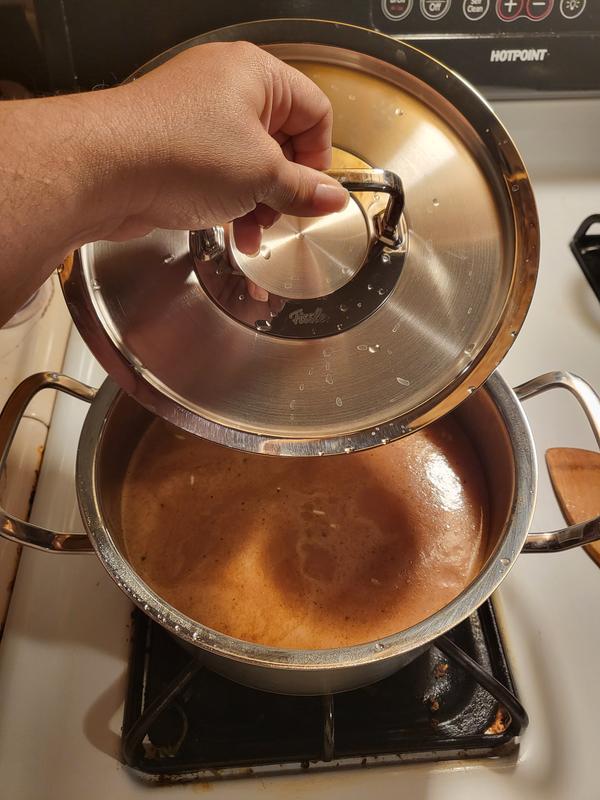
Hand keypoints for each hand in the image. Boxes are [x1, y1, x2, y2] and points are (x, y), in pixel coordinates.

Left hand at [98, 42, 347, 298]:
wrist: (103, 171)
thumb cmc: (179, 153)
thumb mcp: (260, 175)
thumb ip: (303, 190)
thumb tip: (332, 198)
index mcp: (256, 75)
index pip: (314, 111)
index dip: (320, 157)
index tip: (315, 194)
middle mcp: (228, 89)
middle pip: (282, 140)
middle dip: (286, 187)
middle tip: (284, 216)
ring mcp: (199, 119)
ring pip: (250, 164)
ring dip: (259, 204)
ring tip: (254, 233)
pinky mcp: (178, 149)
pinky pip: (220, 175)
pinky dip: (232, 203)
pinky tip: (232, 234)